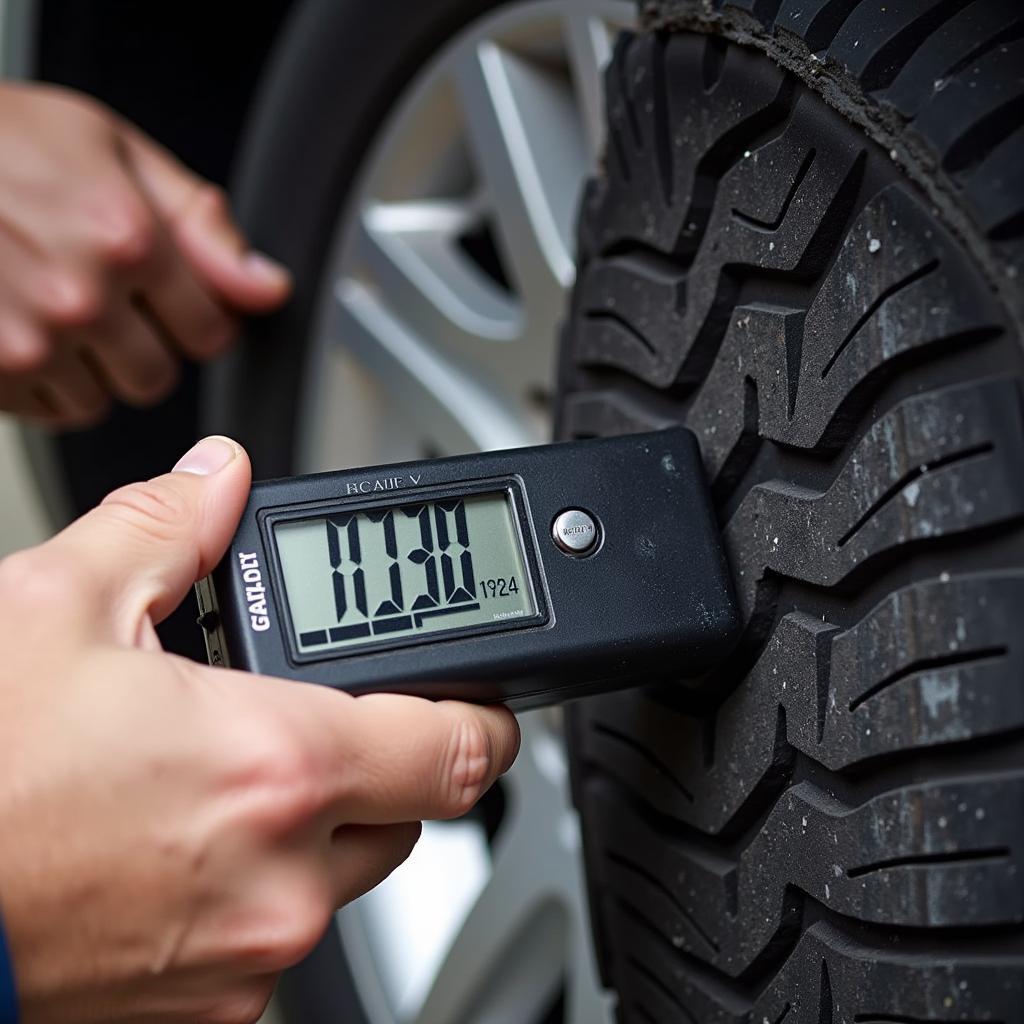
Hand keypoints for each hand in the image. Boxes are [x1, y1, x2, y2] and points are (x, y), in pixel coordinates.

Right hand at [0, 83, 291, 425]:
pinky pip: (49, 410)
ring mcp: (29, 341)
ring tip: (51, 308)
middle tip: (103, 300)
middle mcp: (82, 299)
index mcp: (128, 240)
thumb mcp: (111, 147)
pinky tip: (21, 329)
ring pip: (102, 400)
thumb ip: (199, 221)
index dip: (196, 317)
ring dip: (89, 368)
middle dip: (142, 346)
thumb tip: (266, 285)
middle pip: (158, 376)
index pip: (212, 333)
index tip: (171, 301)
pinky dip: (44, 382)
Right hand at [0, 437, 519, 1023]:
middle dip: (379, 760)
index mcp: (274, 768)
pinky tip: (181, 844)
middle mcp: (279, 883)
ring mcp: (243, 964)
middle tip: (311, 716)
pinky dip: (254, 887)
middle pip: (405, 811)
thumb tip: (215, 481)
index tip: (482, 700)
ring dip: (313, 825)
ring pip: (342, 878)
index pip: (459, 749)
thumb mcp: (55, 608)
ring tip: (221, 778)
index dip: (485, 716)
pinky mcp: (203, 1018)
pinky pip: (273, 938)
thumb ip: (164, 528)